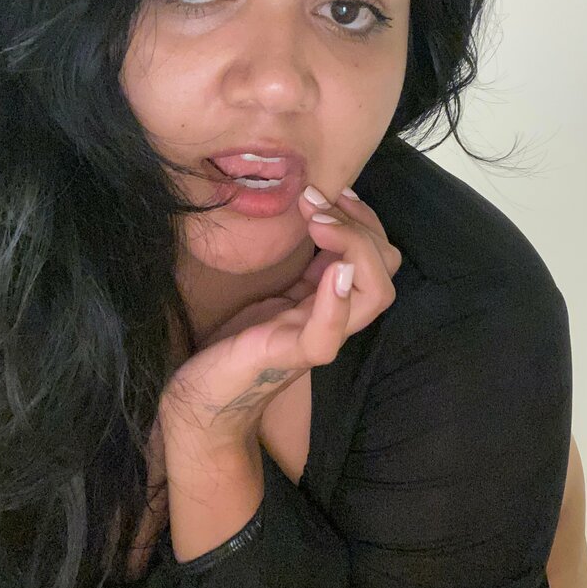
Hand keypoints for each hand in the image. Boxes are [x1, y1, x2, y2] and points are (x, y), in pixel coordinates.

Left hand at [158, 186, 401, 455]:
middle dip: (362, 225)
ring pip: (374, 297)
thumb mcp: (272, 290)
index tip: (331, 191)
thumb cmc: (233, 341)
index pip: (378, 259)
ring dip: (355, 248)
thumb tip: (313, 208)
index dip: (365, 219)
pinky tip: (336, 272)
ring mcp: (316, 339)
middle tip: (318, 201)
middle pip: (385, 272)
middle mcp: (333, 319)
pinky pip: (327, 334)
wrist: (201, 396)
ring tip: (319, 222)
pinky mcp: (288, 356)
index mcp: (329, 302)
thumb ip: (301, 262)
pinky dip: (337, 302)